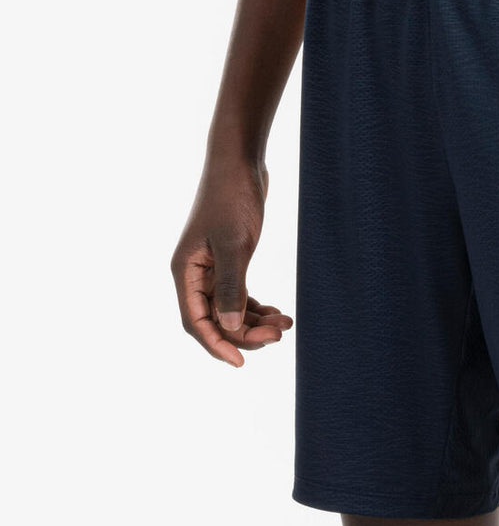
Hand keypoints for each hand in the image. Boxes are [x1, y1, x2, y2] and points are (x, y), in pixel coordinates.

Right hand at [170, 158, 291, 366]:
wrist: (240, 163)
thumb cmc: (233, 198)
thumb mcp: (234, 244)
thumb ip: (231, 286)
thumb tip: (228, 327)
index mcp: (185, 271)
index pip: (195, 322)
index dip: (216, 345)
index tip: (242, 362)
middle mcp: (194, 273)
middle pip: (215, 319)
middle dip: (245, 332)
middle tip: (278, 334)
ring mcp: (211, 267)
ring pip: (229, 309)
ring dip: (254, 321)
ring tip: (285, 324)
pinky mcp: (229, 260)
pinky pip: (239, 294)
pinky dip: (257, 306)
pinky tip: (279, 312)